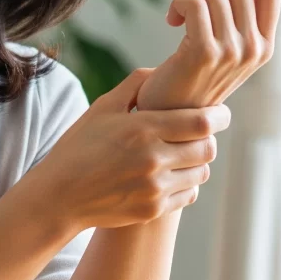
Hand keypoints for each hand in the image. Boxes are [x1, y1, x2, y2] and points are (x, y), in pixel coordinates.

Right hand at [28, 67, 230, 232]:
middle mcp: (153, 159)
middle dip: (209, 137)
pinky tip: (170, 174)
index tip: (221, 112)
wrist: (59, 195)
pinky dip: (186, 183)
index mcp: (143, 129)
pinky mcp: (154, 209)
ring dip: (198, 160)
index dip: (219, 115)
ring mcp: (155, 188)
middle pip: (207, 148)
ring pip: (201, 172)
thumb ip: (136, 84)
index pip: (202, 121)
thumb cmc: (79, 145)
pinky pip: (189, 194)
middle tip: (199, 132)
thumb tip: (164, 70)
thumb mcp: (103, 107)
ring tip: (183, 153)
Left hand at [135, 0, 280, 111]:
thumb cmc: (191, 79)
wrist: (167, 118)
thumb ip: (238, 18)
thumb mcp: (225, 49)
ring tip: (176, 12)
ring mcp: (233, 51)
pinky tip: (171, 20)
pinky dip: (178, 1)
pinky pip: (194, 1)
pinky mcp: (206, 52)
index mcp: (265, 45)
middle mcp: (255, 48)